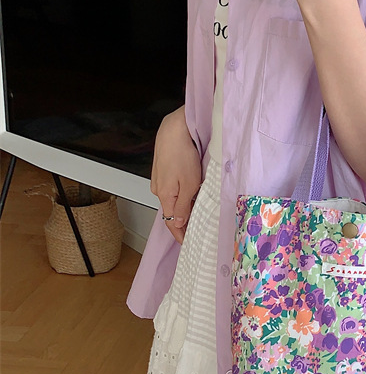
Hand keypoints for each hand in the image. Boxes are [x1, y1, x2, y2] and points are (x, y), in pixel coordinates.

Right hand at [151, 106, 200, 243]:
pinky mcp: (163, 171)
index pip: (170, 223)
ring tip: (198, 211)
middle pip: (171, 212)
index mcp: (164, 196)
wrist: (174, 130)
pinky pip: (172, 189)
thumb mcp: (189, 184)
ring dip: (184, 206)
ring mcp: (159, 180)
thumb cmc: (182, 154)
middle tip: (198, 229)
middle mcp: (158, 190)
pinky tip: (192, 191)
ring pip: (173, 199)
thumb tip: (177, 223)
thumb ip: (183, 206)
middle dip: (184, 221)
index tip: (187, 243)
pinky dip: (181, 193)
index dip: (179, 235)